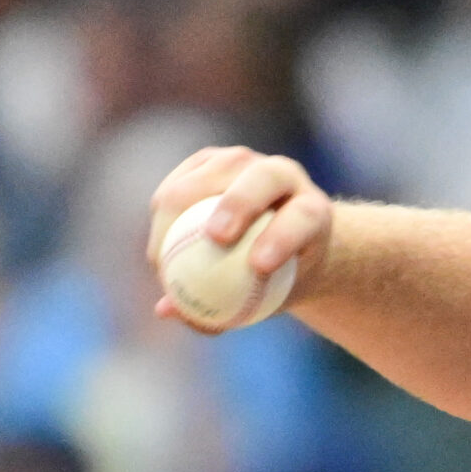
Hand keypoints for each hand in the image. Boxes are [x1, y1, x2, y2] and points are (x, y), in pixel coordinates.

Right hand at [145, 147, 333, 323]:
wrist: (279, 240)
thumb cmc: (277, 280)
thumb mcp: (268, 301)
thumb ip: (227, 310)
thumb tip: (170, 311)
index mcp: (313, 211)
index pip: (304, 218)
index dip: (282, 237)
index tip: (258, 267)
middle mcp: (284, 176)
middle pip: (263, 180)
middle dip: (239, 204)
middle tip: (214, 239)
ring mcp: (245, 162)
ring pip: (212, 172)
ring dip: (186, 209)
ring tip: (163, 256)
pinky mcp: (208, 160)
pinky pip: (179, 180)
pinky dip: (164, 210)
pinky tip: (156, 243)